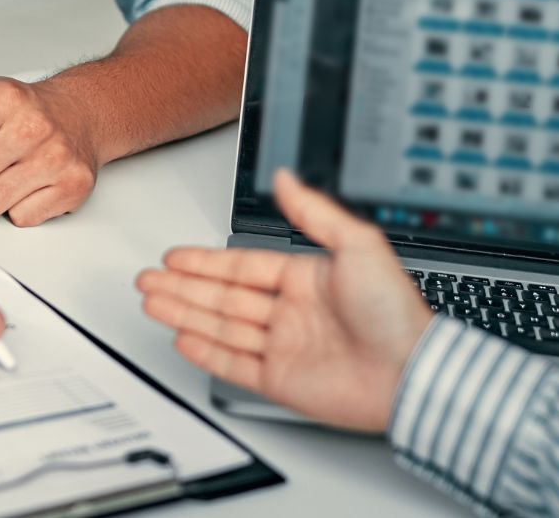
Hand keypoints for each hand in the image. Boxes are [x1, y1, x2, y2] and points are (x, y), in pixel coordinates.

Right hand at [136, 169, 433, 433]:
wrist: (409, 372)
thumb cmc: (394, 311)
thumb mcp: (357, 243)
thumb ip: (314, 211)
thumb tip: (286, 177)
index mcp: (306, 278)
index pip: (243, 266)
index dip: (206, 261)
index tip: (176, 256)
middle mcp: (292, 311)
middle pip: (224, 295)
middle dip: (183, 286)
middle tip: (149, 279)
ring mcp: (285, 347)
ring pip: (222, 326)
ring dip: (185, 313)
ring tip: (153, 302)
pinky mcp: (282, 381)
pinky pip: (234, 364)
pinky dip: (207, 352)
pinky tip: (184, 337)